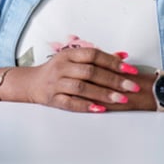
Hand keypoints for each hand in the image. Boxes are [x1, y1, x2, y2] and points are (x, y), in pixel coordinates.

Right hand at [23, 48, 143, 112]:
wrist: (31, 83)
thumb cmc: (58, 70)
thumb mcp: (75, 60)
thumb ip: (98, 59)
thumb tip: (123, 56)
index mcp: (69, 55)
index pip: (94, 55)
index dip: (113, 62)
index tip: (130, 70)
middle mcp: (62, 67)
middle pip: (90, 72)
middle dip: (113, 80)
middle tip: (131, 87)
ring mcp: (56, 83)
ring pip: (82, 87)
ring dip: (103, 93)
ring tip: (121, 99)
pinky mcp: (53, 99)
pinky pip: (70, 103)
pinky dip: (86, 106)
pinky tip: (100, 109)